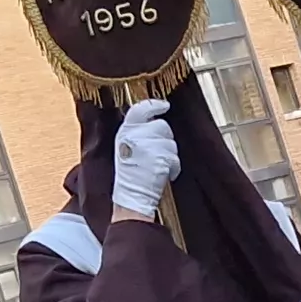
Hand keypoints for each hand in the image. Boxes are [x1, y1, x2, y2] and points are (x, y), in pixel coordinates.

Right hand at [105, 99, 179, 220]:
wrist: (131, 196)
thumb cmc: (130, 174)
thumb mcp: (125, 147)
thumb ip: (136, 131)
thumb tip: (153, 120)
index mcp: (125, 131)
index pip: (140, 109)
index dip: (154, 105)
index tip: (164, 105)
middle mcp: (135, 135)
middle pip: (162, 126)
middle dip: (165, 139)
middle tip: (157, 154)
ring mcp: (148, 146)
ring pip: (171, 142)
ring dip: (169, 155)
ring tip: (157, 166)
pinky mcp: (160, 159)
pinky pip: (175, 158)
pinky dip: (173, 167)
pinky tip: (163, 175)